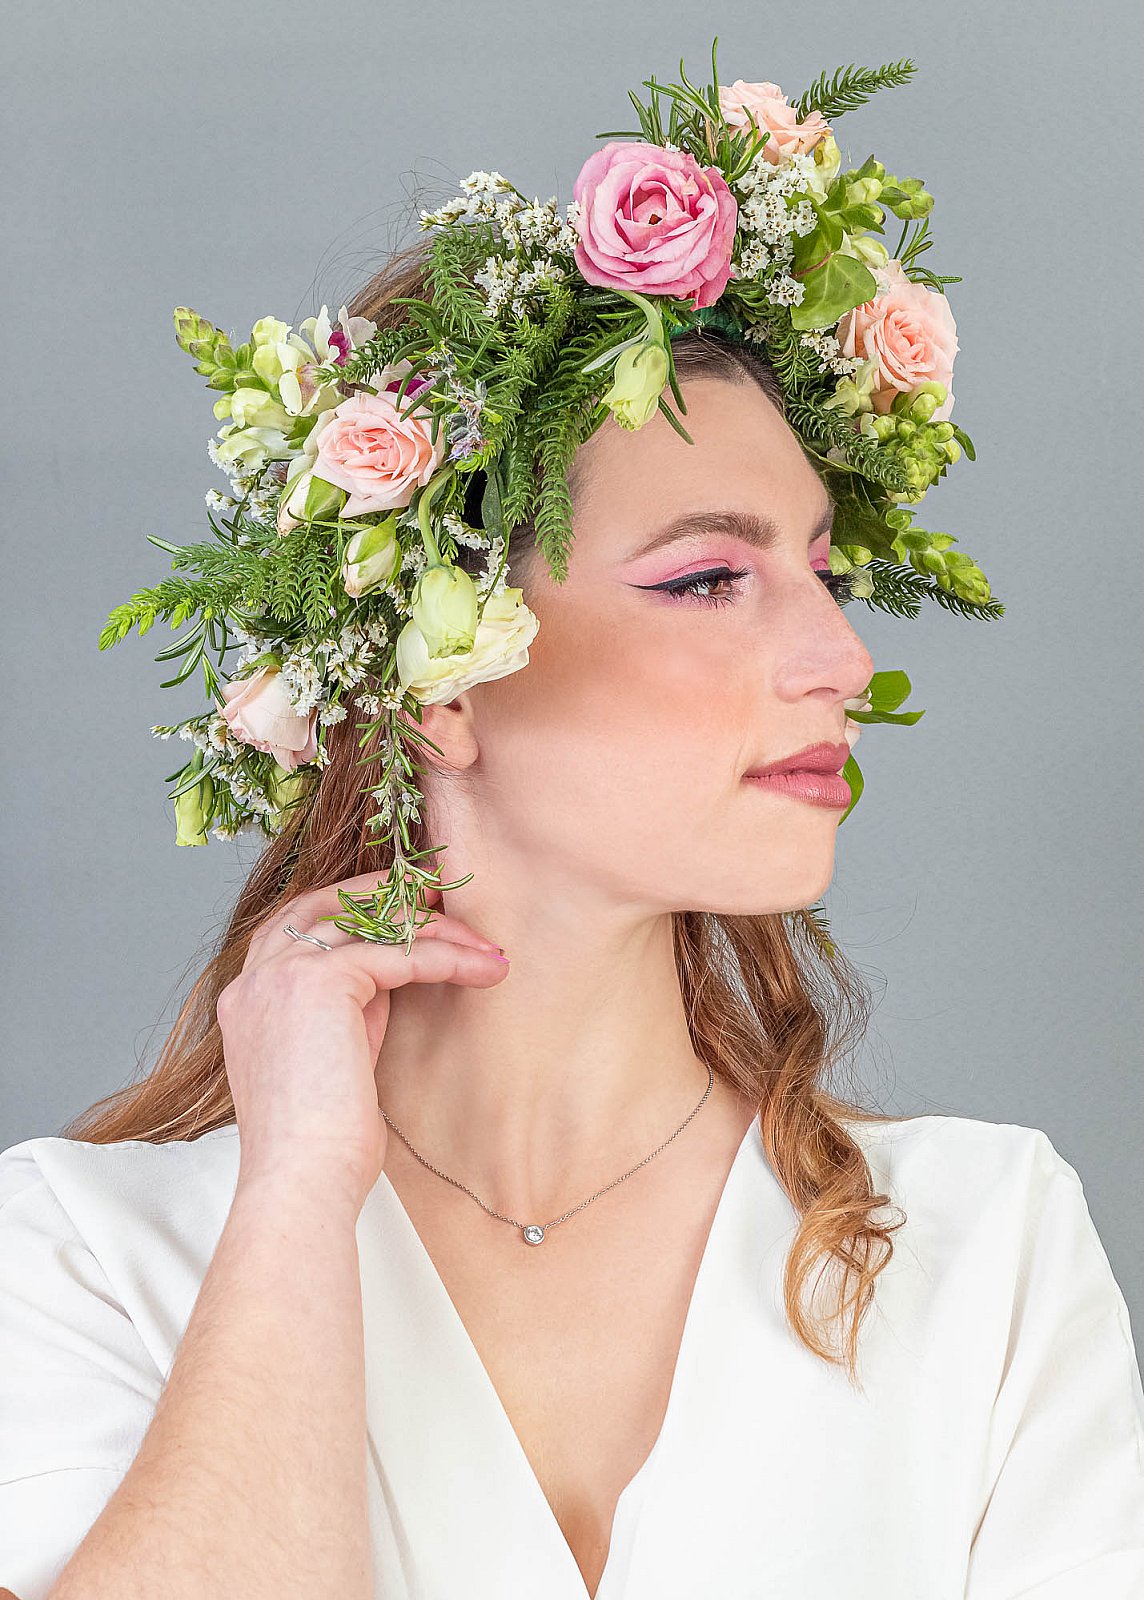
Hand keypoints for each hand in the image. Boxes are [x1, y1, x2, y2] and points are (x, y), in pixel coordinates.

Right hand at [215, 871, 507, 1215]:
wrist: (302, 1183)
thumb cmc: (322, 1142)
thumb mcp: (329, 1056)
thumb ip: (345, 1009)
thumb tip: (390, 975)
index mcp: (247, 995)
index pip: (298, 922)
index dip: (353, 907)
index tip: (407, 909)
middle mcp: (254, 977)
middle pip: (324, 901)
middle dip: (386, 894)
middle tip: (443, 897)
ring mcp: (280, 975)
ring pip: (367, 922)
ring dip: (434, 927)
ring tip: (482, 943)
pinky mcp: (318, 983)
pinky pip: (397, 952)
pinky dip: (447, 956)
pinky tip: (485, 969)